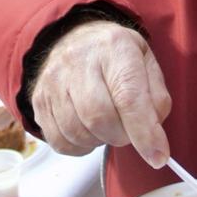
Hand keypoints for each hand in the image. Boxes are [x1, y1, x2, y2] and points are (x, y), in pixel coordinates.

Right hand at [30, 20, 171, 164]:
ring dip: (100, 140)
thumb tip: (153, 142)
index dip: (144, 133)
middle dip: (121, 136)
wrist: (75, 39)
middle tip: (127, 129)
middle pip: (100, 118)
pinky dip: (80, 146)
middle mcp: (78, 60)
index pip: (128, 98)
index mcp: (114, 47)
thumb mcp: (147, 65)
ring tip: (107, 125)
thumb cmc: (115, 56)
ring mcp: (53, 80)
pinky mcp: (39, 100)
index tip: (158, 156)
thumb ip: (157, 101)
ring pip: (78, 132)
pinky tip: (88, 130)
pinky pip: (60, 141)